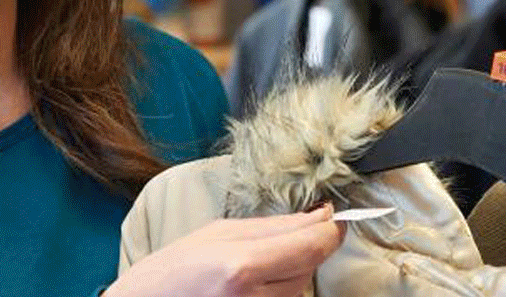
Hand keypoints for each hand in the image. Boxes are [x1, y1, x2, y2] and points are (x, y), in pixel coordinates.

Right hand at [105, 204, 345, 296]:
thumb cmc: (169, 273)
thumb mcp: (216, 234)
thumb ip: (274, 226)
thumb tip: (320, 216)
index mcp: (240, 268)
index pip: (312, 247)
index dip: (331, 231)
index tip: (336, 219)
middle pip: (310, 267)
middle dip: (303, 249)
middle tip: (270, 243)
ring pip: (300, 287)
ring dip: (289, 272)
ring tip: (247, 268)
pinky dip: (277, 289)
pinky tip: (249, 286)